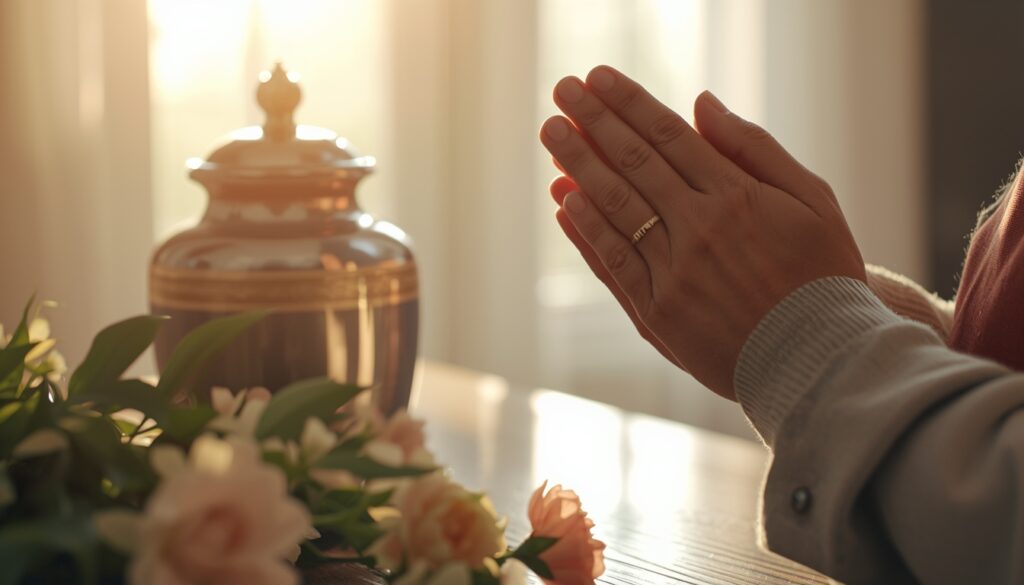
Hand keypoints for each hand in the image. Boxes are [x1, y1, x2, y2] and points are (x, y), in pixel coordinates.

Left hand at [539, 66, 864, 399]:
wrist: (822, 363)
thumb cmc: (823, 276)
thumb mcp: (812, 200)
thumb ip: (754, 149)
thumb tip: (702, 103)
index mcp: (737, 196)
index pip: (669, 135)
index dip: (629, 103)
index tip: (598, 78)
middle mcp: (698, 229)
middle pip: (634, 163)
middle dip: (593, 122)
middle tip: (562, 91)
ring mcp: (673, 273)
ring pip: (615, 208)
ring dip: (578, 166)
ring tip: (551, 133)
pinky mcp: (657, 314)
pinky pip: (612, 263)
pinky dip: (586, 231)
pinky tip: (564, 201)